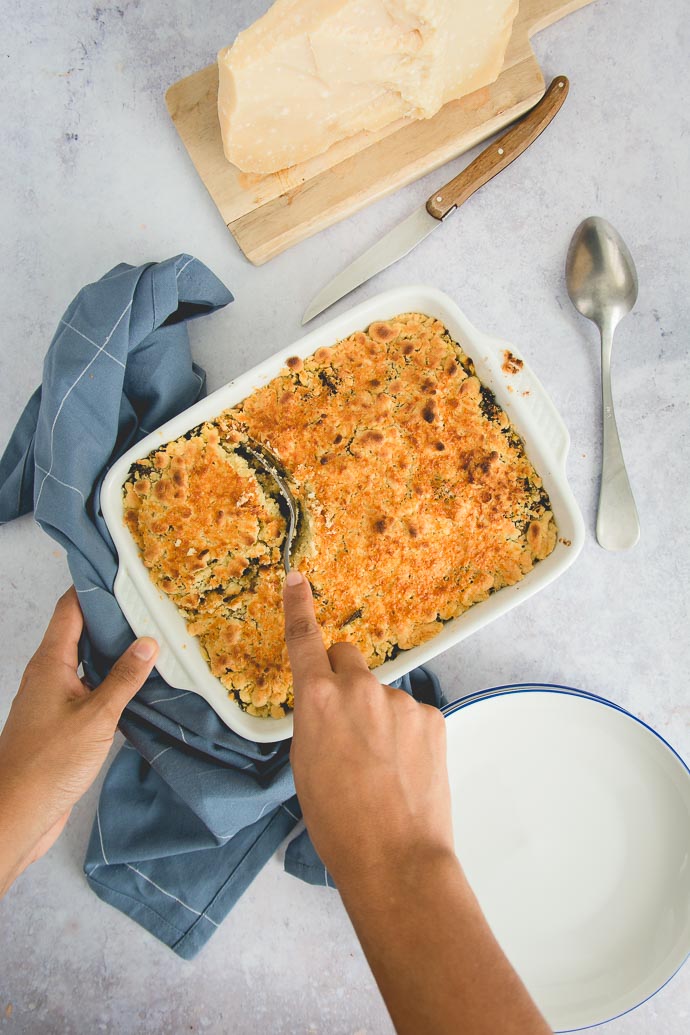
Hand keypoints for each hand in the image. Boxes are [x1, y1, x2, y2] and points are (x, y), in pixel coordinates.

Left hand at [0, 588, 158, 895]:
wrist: (18, 814)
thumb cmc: (50, 764)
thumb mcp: (96, 717)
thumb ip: (123, 679)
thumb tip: (148, 642)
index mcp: (50, 663)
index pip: (70, 608)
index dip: (95, 587)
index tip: (126, 572)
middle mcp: (48, 674)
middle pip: (80, 631)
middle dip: (113, 617)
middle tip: (152, 604)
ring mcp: (52, 698)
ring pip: (86, 661)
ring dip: (115, 651)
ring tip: (154, 638)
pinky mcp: (60, 722)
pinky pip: (88, 688)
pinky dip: (111, 680)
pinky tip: (139, 685)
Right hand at [283, 570, 452, 886]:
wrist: (395, 858)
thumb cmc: (337, 822)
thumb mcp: (304, 766)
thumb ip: (315, 722)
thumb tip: (329, 709)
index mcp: (317, 701)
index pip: (305, 640)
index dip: (299, 607)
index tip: (298, 579)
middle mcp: (360, 689)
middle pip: (348, 657)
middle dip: (343, 676)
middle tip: (347, 722)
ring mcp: (400, 701)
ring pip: (382, 695)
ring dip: (378, 716)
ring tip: (380, 768)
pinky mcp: (432, 716)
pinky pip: (410, 714)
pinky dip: (406, 734)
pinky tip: (405, 770)